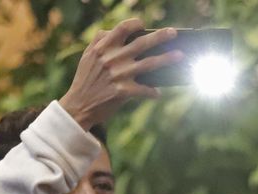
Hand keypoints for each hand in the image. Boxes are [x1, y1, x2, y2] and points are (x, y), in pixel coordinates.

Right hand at [58, 19, 181, 129]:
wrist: (78, 107)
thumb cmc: (85, 81)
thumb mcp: (87, 57)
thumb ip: (98, 41)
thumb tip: (111, 30)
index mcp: (103, 48)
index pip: (122, 29)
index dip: (134, 24)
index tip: (143, 24)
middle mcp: (112, 59)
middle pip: (141, 43)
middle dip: (160, 37)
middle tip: (173, 32)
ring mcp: (118, 75)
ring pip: (149, 64)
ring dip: (166, 59)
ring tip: (180, 55)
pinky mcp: (123, 92)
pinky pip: (144, 90)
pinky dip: (153, 92)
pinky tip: (157, 94)